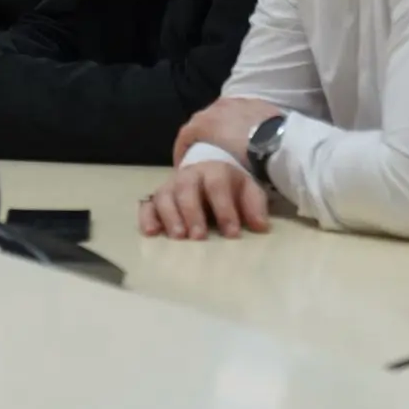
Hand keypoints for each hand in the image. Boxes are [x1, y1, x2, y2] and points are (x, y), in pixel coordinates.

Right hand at [139, 161, 270, 239]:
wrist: (209, 177)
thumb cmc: (230, 190)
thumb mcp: (248, 192)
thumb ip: (255, 206)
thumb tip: (261, 226)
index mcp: (214, 171)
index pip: (217, 185)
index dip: (224, 208)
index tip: (232, 234)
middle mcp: (189, 176)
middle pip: (186, 188)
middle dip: (192, 212)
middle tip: (198, 237)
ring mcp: (171, 186)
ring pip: (164, 196)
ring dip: (170, 216)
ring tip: (178, 237)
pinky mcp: (156, 199)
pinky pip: (147, 205)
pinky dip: (147, 218)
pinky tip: (151, 232)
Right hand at [171, 96, 284, 165]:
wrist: (279, 143)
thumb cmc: (248, 158)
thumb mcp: (223, 168)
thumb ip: (211, 166)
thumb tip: (206, 177)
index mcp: (204, 122)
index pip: (185, 135)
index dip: (182, 150)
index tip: (184, 164)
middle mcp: (215, 107)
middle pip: (201, 121)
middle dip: (201, 136)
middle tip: (204, 152)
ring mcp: (235, 102)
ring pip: (220, 113)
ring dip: (219, 126)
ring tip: (225, 142)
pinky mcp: (254, 101)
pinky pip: (239, 111)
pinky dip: (237, 121)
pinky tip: (244, 132)